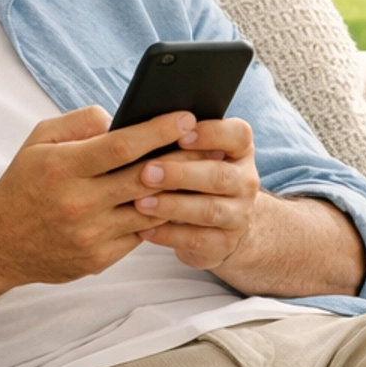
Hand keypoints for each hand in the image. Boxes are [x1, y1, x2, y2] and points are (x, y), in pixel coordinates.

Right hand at [0, 105, 194, 292]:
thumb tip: (119, 118)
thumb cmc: (24, 184)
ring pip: (149, 210)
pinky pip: (140, 234)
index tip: (186, 117)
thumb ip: (80, 123)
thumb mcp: (38, 140)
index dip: (158, 130)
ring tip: (201, 172)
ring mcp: (90, 235)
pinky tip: (174, 201)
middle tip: (209, 143)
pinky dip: (158, 217)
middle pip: (144, 178)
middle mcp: (78, 202)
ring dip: (178, 190)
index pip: (121, 145)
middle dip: (182, 158)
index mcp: (63, 168)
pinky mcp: (98, 259)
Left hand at [129, 116, 261, 273]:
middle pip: (220, 175)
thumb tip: (121, 123)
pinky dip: (168, 234)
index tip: (180, 135)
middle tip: (146, 172)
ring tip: (140, 202)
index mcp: (239, 150)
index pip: (237, 134)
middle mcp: (245, 181)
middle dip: (181, 173)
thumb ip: (169, 136)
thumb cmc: (194, 177)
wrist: (219, 225)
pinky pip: (197, 240)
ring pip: (209, 210)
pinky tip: (143, 228)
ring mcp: (238, 215)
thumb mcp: (192, 153)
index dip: (211, 134)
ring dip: (172, 205)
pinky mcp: (224, 244)